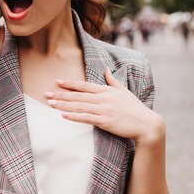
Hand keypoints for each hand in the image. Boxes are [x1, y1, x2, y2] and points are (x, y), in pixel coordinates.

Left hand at [44, 70, 164, 144]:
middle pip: (78, 95)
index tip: (57, 81)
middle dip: (61, 94)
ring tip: (50, 103)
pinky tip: (63, 115)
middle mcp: (104, 98)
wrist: (147, 124)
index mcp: (107, 91)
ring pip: (79, 106)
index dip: (70, 83)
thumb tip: (106, 70)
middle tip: (46, 94)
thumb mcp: (124, 91)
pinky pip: (86, 118)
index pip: (85, 86)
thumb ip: (113, 81)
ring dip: (63, 104)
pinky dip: (74, 116)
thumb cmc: (135, 108)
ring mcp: (104, 109)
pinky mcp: (105, 121)